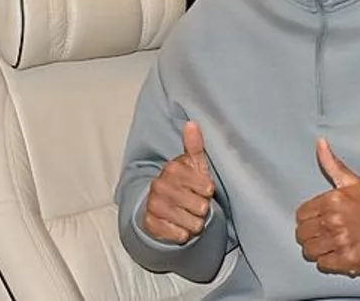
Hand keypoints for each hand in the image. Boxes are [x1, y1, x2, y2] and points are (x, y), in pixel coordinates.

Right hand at [142, 121, 214, 243]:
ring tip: (188, 215)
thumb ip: (195, 146)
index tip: (202, 189)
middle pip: (200, 207)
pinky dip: (183, 234)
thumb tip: (192, 123)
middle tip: (194, 204)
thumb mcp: (193, 165)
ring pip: (192, 223)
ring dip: (194, 223)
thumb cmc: (184, 184)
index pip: (207, 188)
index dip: (207, 192)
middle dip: (201, 209)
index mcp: (173, 169)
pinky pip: (181, 236)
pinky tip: (178, 225)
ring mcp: (154, 205)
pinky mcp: (151, 224)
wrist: (160, 206)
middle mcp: (160, 186)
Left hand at [295, 138, 359, 275]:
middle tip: (323, 233)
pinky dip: (329, 262)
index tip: (318, 219)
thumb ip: (332, 164)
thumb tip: (320, 143)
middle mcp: (334, 222)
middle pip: (302, 235)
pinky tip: (338, 253)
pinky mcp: (346, 260)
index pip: (301, 215)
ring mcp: (340, 242)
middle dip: (310, 234)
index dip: (308, 218)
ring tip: (330, 244)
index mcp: (332, 201)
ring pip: (310, 251)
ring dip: (317, 249)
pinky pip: (323, 264)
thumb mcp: (352, 183)